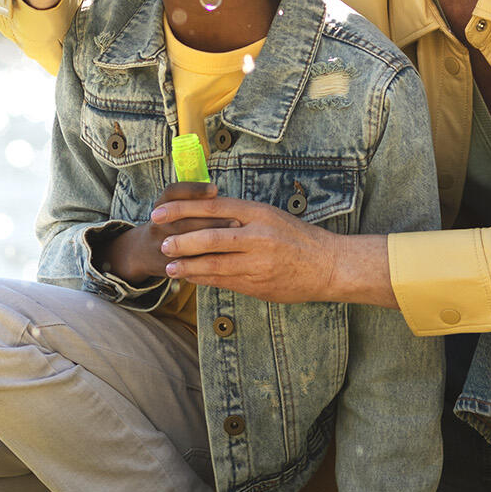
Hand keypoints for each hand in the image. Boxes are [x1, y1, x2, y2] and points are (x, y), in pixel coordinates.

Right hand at [100, 182, 232, 283]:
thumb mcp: (172, 207)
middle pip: (183, 220)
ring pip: (186, 243)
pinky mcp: (168, 265)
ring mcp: (161, 246)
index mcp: (161, 207)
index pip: (172, 193)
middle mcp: (158, 225)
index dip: (193, 190)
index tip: (215, 189)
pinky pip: (189, 264)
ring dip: (211, 241)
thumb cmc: (169, 224)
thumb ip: (192, 199)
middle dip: (211, 220)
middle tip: (236, 221)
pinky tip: (227, 257)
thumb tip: (218, 192)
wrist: (141, 252)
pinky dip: (208, 260)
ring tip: (234, 239)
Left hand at [149, 194, 385, 305]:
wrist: (330, 266)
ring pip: (214, 265)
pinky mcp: (259, 285)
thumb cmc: (298, 238)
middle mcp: (258, 236)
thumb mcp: (271, 216)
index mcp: (258, 213)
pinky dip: (205, 280)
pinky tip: (192, 278)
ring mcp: (259, 263)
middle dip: (181, 242)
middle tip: (163, 244)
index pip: (212, 207)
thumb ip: (240, 216)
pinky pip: (225, 282)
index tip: (160, 212)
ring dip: (188, 266)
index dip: (182, 209)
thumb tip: (205, 214)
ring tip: (170, 267)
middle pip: (210, 237)